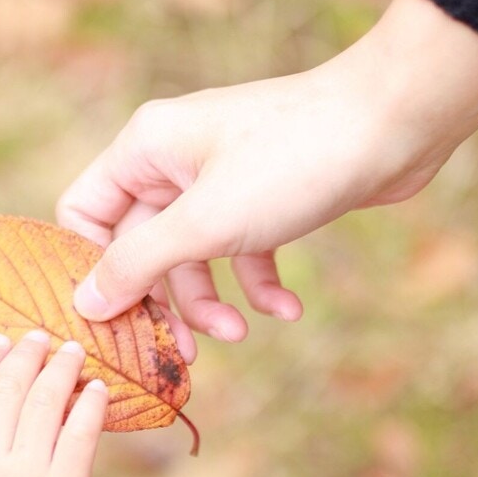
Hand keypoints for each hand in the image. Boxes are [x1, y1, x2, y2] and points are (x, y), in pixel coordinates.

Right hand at [0, 330, 108, 476]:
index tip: (3, 338)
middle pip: (8, 389)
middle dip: (28, 355)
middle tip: (43, 337)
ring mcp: (27, 475)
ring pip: (46, 403)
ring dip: (61, 369)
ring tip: (73, 352)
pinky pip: (81, 433)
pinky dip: (90, 404)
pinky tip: (96, 388)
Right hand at [57, 0, 477, 347]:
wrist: (393, 124)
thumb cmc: (292, 161)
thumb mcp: (205, 222)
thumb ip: (139, 264)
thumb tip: (84, 303)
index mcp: (144, 150)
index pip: (85, 213)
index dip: (90, 268)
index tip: (109, 319)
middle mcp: (174, 161)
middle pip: (140, 245)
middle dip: (161, 300)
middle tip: (178, 352)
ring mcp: (221, 179)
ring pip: (193, 256)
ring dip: (211, 302)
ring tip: (240, 333)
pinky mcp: (265, 196)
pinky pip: (242, 250)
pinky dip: (258, 284)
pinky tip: (287, 310)